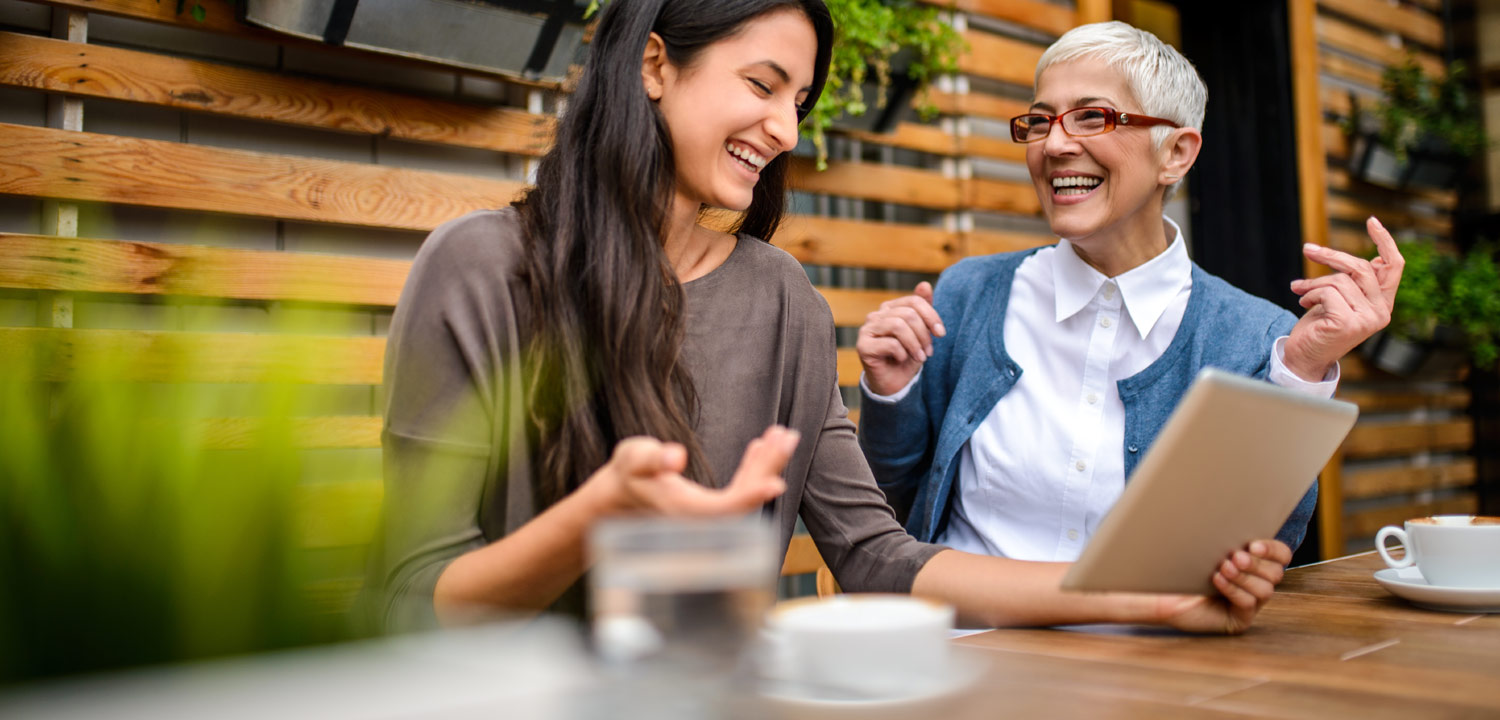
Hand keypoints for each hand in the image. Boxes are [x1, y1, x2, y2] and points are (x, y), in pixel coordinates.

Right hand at [596, 426, 795, 516]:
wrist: (618, 497)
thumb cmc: (626, 476)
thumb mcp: (632, 460)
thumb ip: (651, 458)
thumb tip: (675, 456)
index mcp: (686, 512)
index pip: (725, 508)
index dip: (751, 496)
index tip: (776, 482)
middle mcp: (703, 519)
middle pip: (745, 497)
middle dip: (769, 467)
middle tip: (788, 436)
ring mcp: (711, 514)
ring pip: (747, 492)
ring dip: (766, 464)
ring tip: (782, 434)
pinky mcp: (713, 506)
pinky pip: (740, 489)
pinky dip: (754, 467)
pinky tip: (762, 446)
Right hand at [855, 282, 946, 395]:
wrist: (894, 383)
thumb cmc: (908, 356)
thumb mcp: (921, 333)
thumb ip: (923, 309)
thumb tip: (925, 284)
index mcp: (890, 309)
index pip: (913, 301)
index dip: (931, 316)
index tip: (941, 333)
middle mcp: (876, 316)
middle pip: (907, 314)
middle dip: (923, 334)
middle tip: (929, 352)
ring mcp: (867, 330)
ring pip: (898, 326)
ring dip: (914, 344)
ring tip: (920, 357)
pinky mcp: (863, 346)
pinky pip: (890, 343)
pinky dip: (902, 353)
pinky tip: (901, 360)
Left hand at [1156, 539, 1290, 633]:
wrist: (1163, 593)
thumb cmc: (1184, 567)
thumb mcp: (1207, 547)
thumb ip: (1224, 537)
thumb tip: (1236, 518)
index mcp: (1255, 562)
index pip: (1281, 555)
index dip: (1273, 550)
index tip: (1253, 545)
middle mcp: (1257, 582)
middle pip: (1276, 573)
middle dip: (1256, 563)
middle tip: (1236, 556)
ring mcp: (1251, 603)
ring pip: (1265, 590)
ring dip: (1244, 577)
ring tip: (1224, 567)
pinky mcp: (1240, 619)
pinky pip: (1248, 604)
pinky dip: (1233, 590)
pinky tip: (1217, 580)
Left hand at [1285, 216, 1404, 380]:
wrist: (1302, 358)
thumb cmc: (1319, 326)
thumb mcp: (1338, 298)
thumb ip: (1351, 282)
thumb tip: (1364, 260)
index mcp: (1383, 303)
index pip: (1394, 266)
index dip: (1385, 241)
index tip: (1372, 221)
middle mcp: (1382, 311)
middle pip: (1360, 267)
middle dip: (1330, 256)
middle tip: (1308, 249)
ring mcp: (1368, 319)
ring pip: (1338, 280)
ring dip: (1313, 283)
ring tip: (1301, 292)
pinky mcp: (1349, 323)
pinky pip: (1327, 292)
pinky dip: (1310, 294)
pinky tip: (1303, 304)